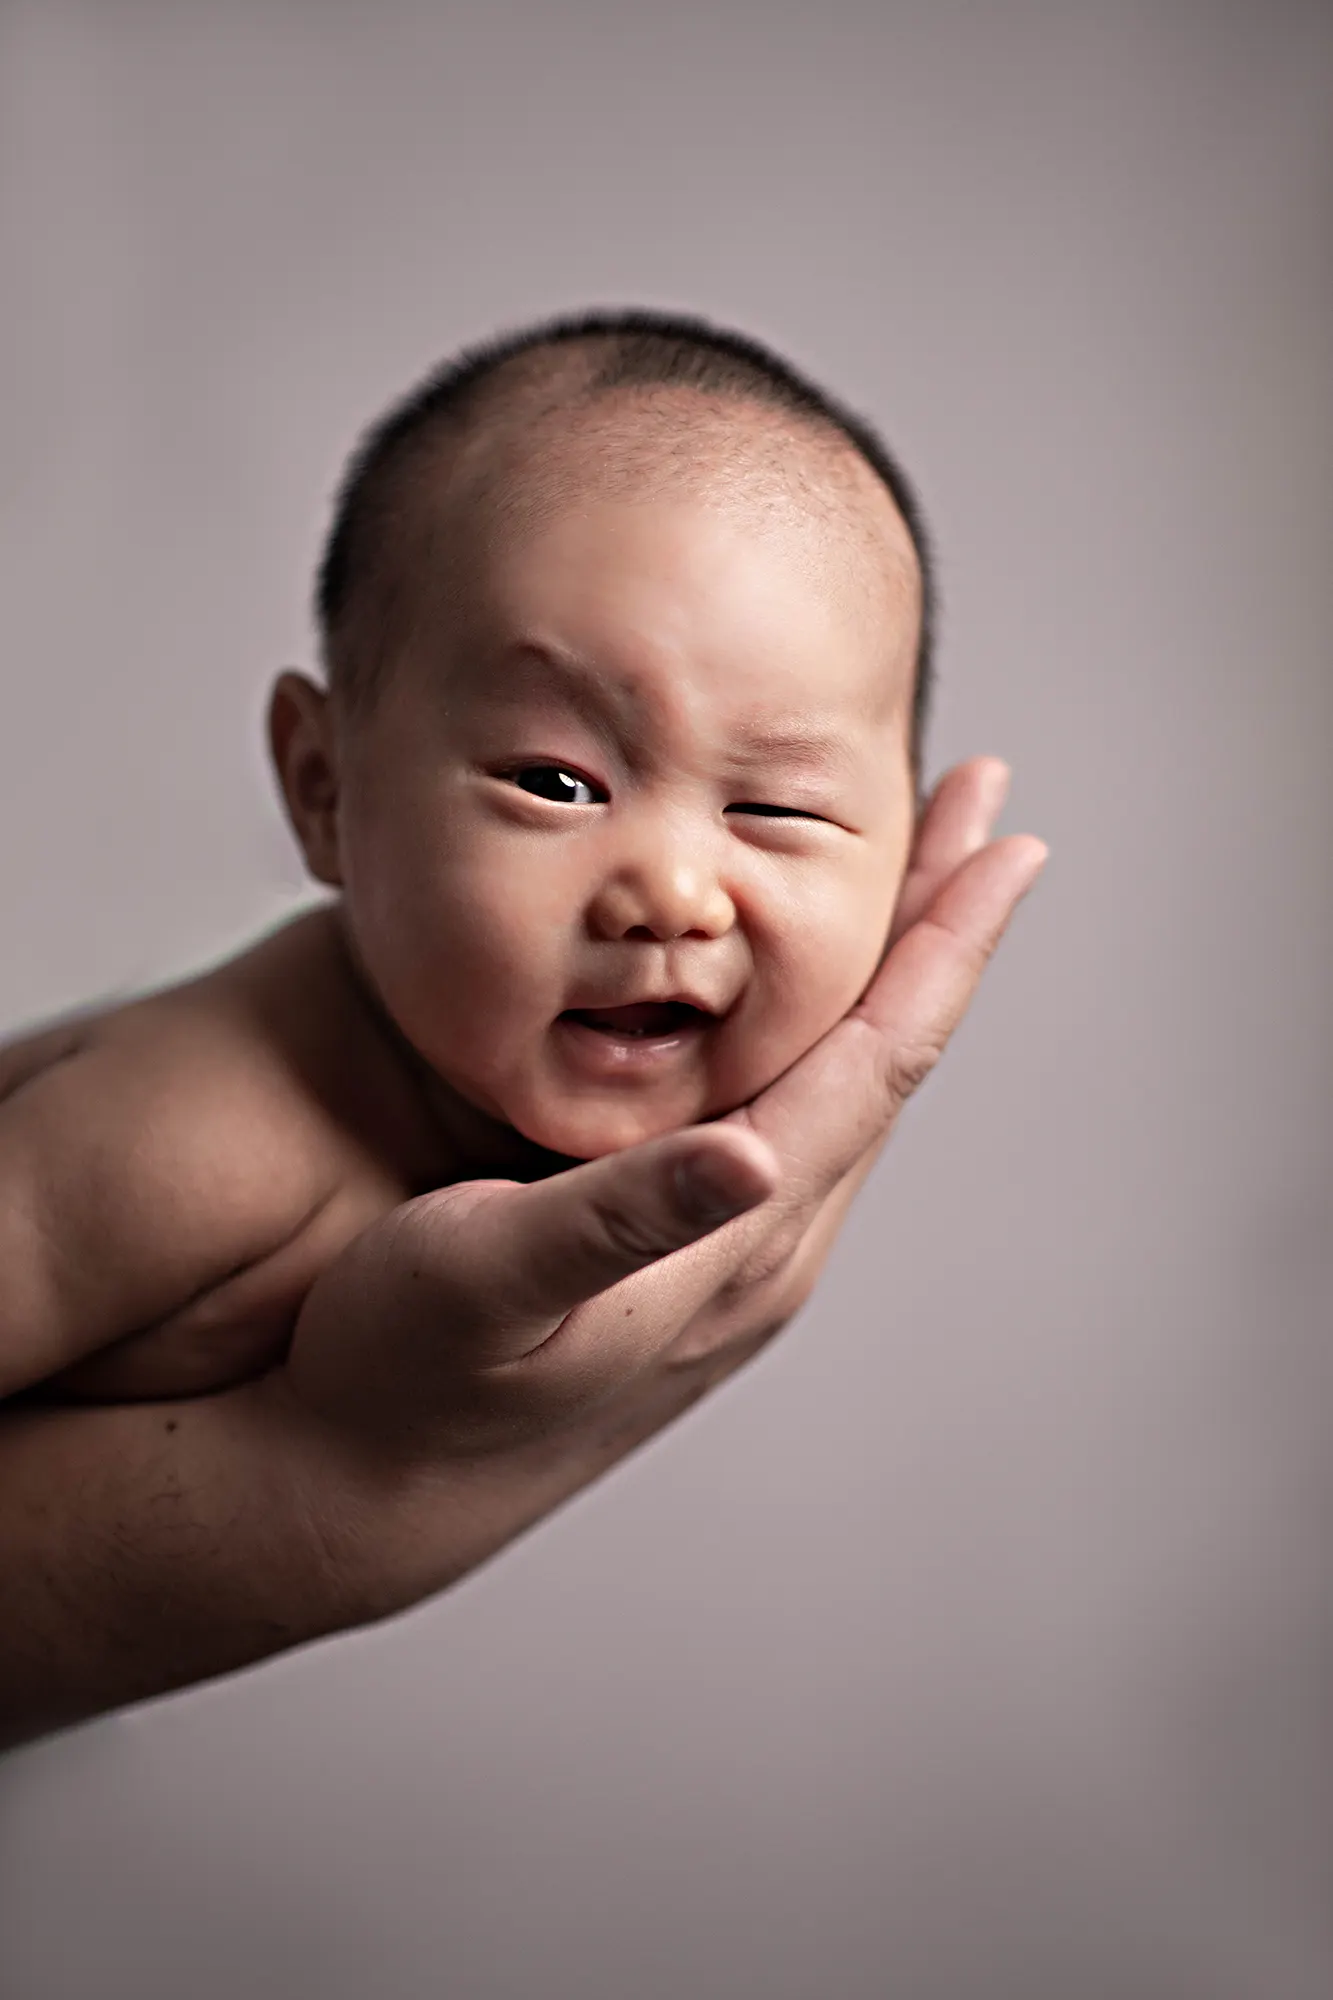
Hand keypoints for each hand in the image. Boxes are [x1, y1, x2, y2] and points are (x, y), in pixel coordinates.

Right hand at [278, 757, 1045, 1608]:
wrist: (363, 1490)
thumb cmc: (403, 1376)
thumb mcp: (490, 1282)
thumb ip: (622, 1220)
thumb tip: (754, 1154)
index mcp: (741, 1236)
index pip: (877, 1061)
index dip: (943, 943)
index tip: (1008, 839)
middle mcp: (765, 1247)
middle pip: (884, 1060)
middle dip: (936, 931)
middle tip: (983, 815)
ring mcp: (733, 1258)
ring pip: (843, 1089)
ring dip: (887, 979)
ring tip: (917, 887)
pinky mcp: (689, 1261)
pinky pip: (790, 1121)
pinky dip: (817, 1033)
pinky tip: (796, 1008)